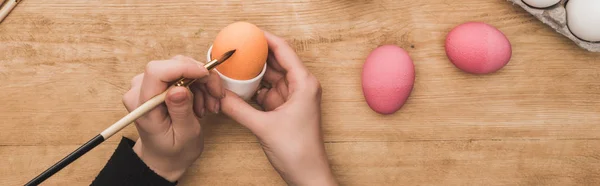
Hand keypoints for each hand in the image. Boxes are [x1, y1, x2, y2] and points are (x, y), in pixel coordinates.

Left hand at [122, 55, 223, 180]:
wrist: (165, 156)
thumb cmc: (174, 150)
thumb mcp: (184, 135)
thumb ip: (180, 111)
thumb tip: (179, 89)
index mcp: (142, 105)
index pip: (156, 72)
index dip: (183, 68)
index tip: (206, 75)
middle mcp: (139, 90)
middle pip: (173, 65)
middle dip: (199, 77)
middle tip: (216, 96)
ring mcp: (147, 84)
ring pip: (180, 67)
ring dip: (201, 83)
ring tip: (209, 106)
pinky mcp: (157, 83)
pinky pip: (181, 72)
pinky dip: (197, 84)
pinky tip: (202, 102)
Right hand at [221, 32, 336, 185]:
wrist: (307, 175)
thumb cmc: (298, 151)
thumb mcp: (263, 127)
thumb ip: (238, 108)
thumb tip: (218, 95)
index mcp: (303, 83)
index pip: (283, 50)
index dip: (264, 38)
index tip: (247, 32)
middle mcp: (299, 86)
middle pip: (274, 61)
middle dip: (254, 55)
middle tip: (233, 49)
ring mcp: (291, 97)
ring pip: (268, 77)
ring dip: (251, 73)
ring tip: (231, 66)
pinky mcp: (283, 108)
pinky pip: (265, 91)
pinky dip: (252, 89)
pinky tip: (236, 86)